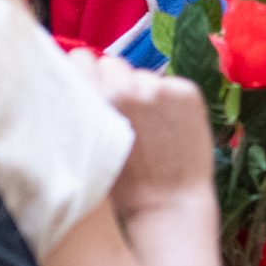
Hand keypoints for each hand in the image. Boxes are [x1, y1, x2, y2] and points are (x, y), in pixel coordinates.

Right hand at [83, 54, 216, 214]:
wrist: (169, 207)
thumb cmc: (121, 186)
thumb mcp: (87, 145)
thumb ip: (81, 108)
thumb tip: (78, 77)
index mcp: (94, 99)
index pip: (80, 58)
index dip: (84, 75)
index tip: (90, 91)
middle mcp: (126, 87)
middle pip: (111, 63)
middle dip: (114, 83)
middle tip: (121, 114)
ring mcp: (160, 88)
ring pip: (141, 75)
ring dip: (141, 92)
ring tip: (147, 128)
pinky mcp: (188, 92)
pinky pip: (169, 84)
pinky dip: (168, 100)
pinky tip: (167, 129)